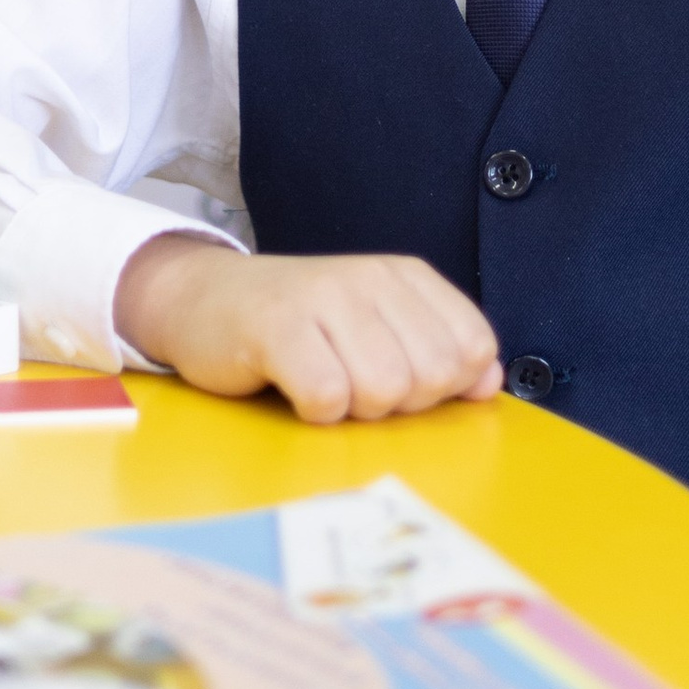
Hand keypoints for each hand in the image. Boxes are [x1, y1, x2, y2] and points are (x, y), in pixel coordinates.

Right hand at [115, 237, 502, 425]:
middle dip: (397, 402)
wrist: (199, 299)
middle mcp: (370, 278)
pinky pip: (326, 397)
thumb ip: (438, 351)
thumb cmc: (298, 327)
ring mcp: (322, 298)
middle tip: (351, 381)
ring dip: (353, 409)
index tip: (398, 376)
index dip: (442, 386)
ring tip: (323, 383)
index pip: (472, 347)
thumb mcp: (376, 327)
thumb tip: (489, 383)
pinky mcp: (276, 327)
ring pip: (383, 390)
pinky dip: (314, 412)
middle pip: (431, 377)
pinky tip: (295, 391)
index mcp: (405, 276)